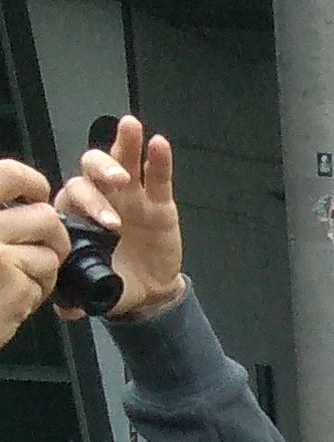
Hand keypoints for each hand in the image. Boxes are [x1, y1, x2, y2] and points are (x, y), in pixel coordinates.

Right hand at [0, 159, 63, 352]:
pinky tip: (11, 299)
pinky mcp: (17, 287)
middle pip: (45, 217)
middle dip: (52, 237)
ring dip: (42, 270)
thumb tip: (19, 203)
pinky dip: (34, 294)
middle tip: (39, 250)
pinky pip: (45, 284)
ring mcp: (1, 256)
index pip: (9, 174)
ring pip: (50, 254)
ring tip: (15, 280)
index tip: (38, 194)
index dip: (32, 183)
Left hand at [56, 115, 181, 321]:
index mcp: (79, 216)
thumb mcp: (95, 289)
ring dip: (125, 145)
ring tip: (132, 131)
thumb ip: (77, 297)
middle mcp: (101, 199)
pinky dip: (158, 158)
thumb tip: (65, 310)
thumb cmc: (116, 281)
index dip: (88, 204)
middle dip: (103, 173)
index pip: (74, 197)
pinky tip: (159, 144)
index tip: (106, 224)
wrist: (148, 291)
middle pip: (92, 171)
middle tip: (119, 184)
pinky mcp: (158, 201)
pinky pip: (157, 175)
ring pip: (120, 160)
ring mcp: (130, 196)